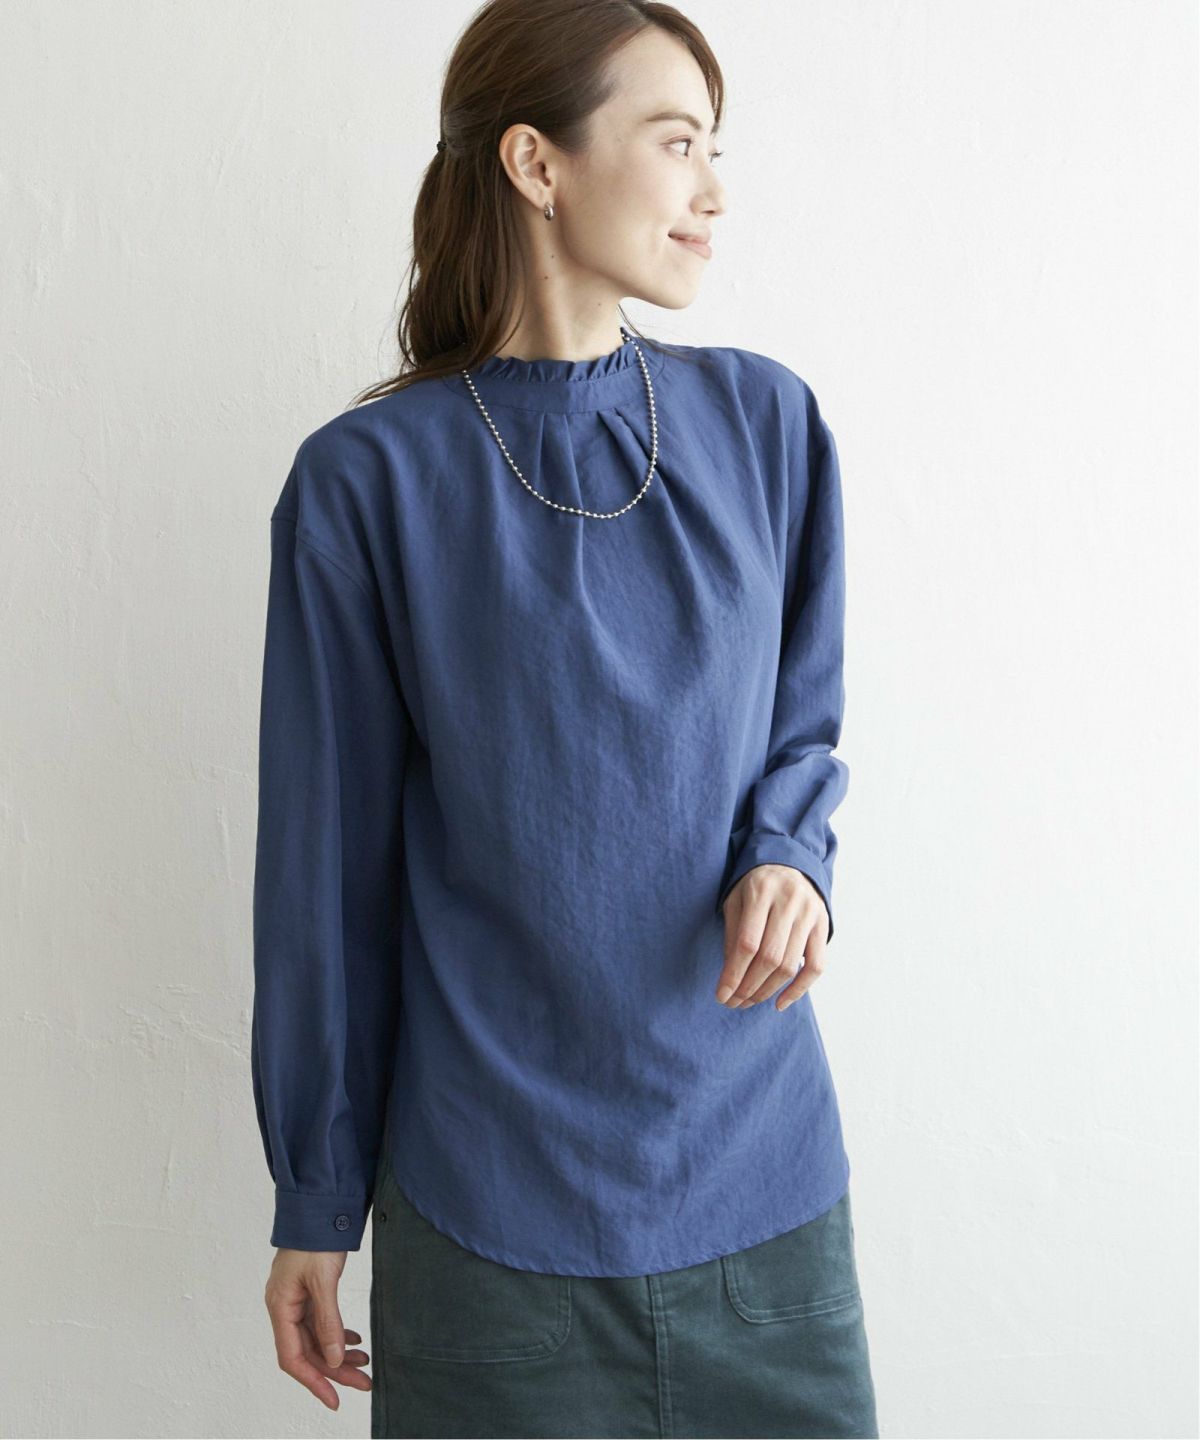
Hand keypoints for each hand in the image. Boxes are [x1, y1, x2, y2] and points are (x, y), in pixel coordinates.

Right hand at [264, 1248, 371, 1409]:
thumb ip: (328, 1321)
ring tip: (365, 1362)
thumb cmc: (315, 1238)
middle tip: (364, 1382)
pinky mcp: (309, 1291)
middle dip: (335, 1370)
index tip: (334, 1399)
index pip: (293, 1358)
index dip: (313, 1382)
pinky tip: (354, 1340)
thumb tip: (333, 1360)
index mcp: (280, 1307)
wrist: (318, 1205)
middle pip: (308, 1351)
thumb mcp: (323, 1280)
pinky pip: (321, 1322)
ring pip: (317, 1338)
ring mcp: (296, 1299)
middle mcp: (285, 1307)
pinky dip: (337, 1333)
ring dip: (338, 1352)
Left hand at [717, 864, 828, 1011]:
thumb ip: (732, 934)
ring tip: (749, 1002)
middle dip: (748, 987)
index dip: (733, 974)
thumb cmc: (756, 885)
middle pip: (769, 957)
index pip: (747, 943)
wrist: (790, 862)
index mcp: (761, 891)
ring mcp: (810, 913)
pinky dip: (799, 989)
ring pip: (790, 965)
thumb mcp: (736, 899)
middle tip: (734, 1003)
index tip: (722, 995)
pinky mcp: (823, 925)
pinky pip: (816, 966)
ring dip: (768, 991)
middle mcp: (789, 901)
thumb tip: (730, 977)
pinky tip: (780, 1002)